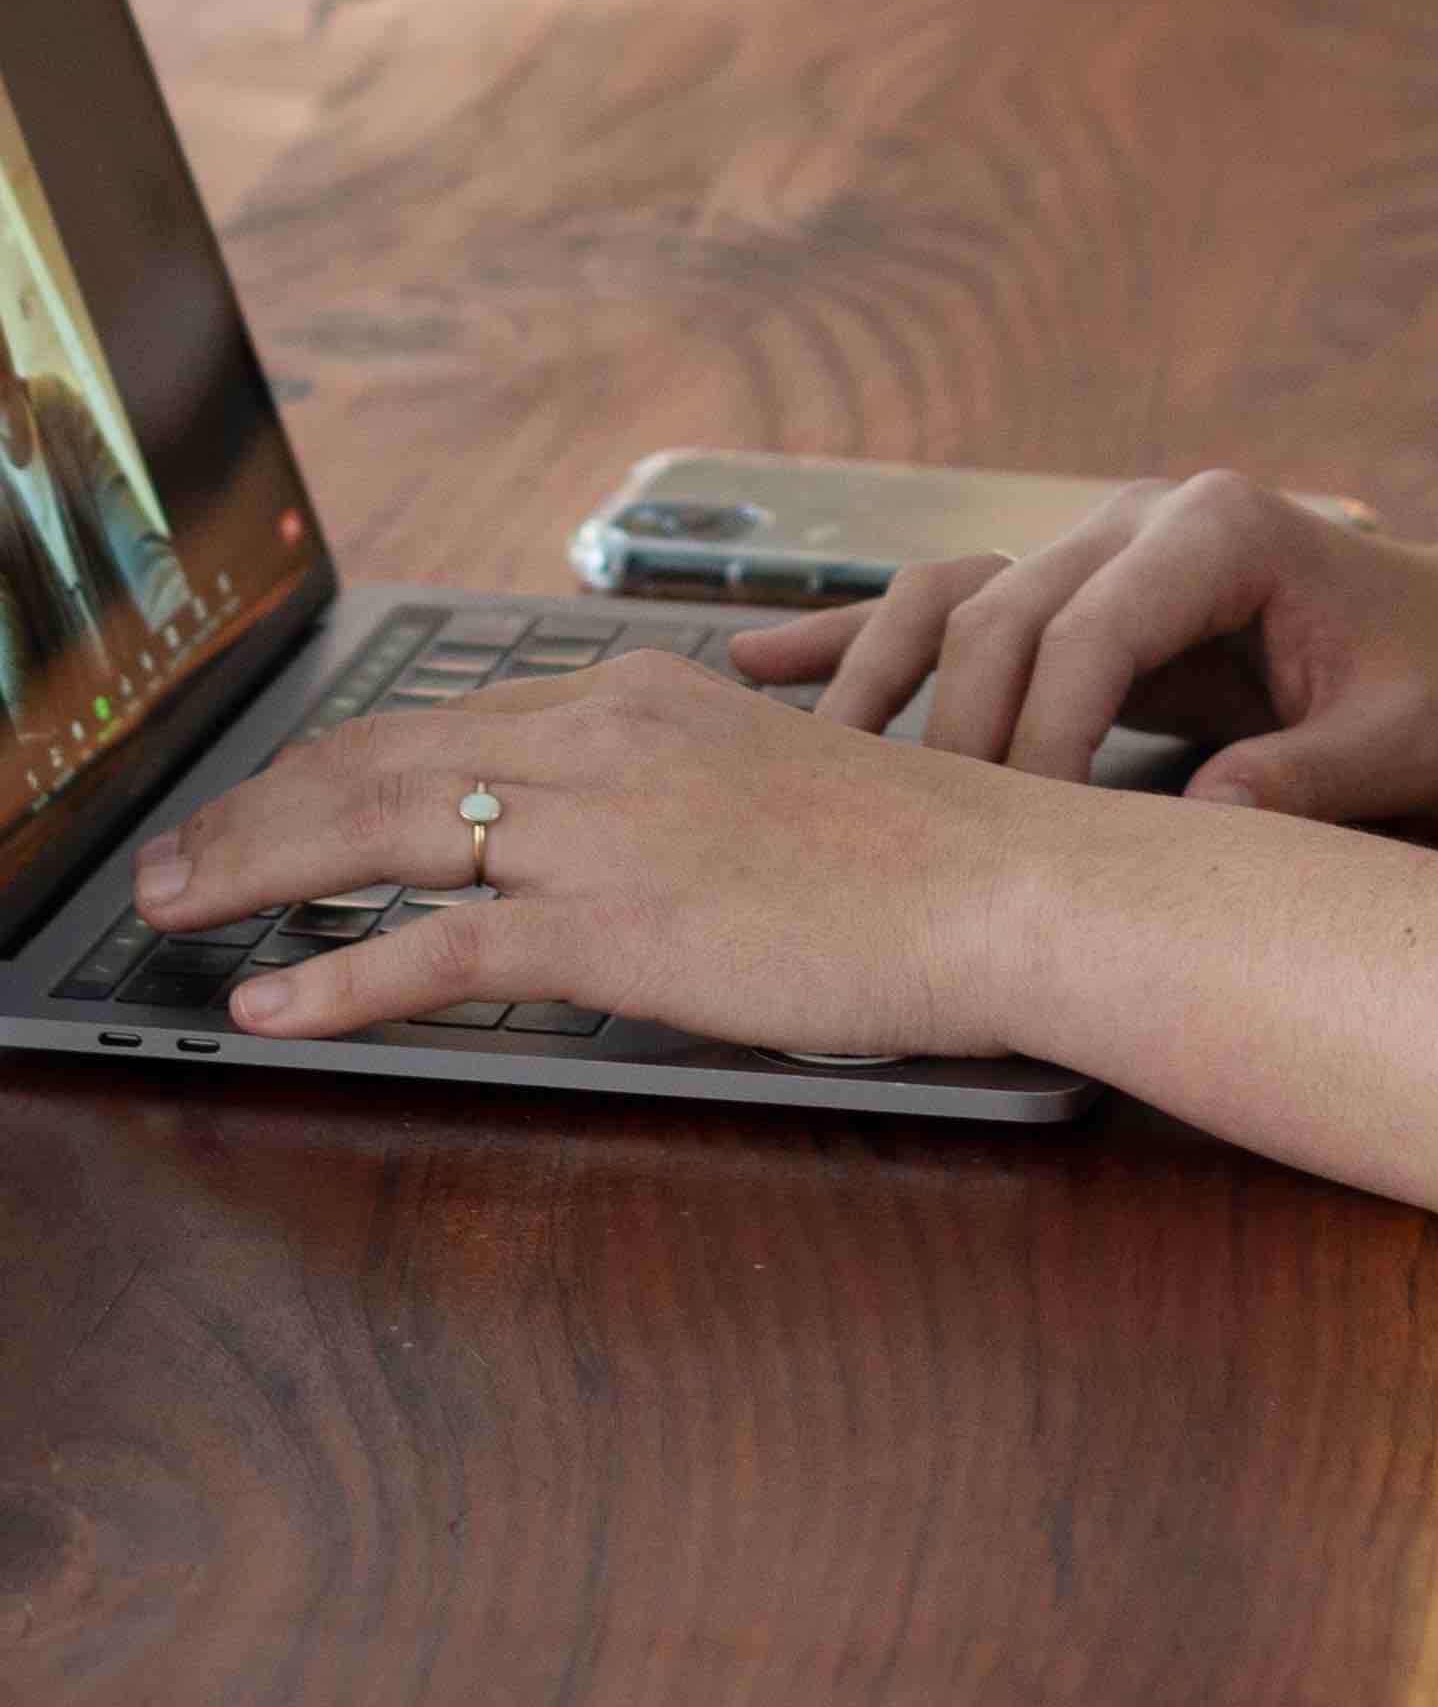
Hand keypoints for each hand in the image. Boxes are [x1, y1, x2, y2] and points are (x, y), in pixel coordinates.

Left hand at [130, 652, 1051, 1056]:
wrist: (1001, 881)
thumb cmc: (918, 851)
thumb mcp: (777, 783)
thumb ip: (677, 793)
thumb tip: (612, 840)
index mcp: (644, 698)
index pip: (444, 721)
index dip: (331, 762)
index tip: (265, 800)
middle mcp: (606, 738)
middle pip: (380, 760)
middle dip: (253, 810)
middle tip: (169, 858)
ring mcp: (604, 827)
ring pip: (379, 832)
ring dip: (252, 872)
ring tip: (172, 911)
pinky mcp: (612, 922)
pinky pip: (438, 951)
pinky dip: (337, 980)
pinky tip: (273, 1008)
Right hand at [723, 472, 1437, 821]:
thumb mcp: (1397, 742)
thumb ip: (1302, 780)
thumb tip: (1201, 828)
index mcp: (1222, 528)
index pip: (1088, 631)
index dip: (1042, 740)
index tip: (1020, 843)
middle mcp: (1145, 515)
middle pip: (1001, 616)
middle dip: (958, 736)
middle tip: (927, 853)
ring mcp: (1100, 541)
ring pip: (954, 600)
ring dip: (878, 681)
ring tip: (798, 767)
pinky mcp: (1078, 585)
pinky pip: (951, 603)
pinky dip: (858, 638)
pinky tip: (756, 665)